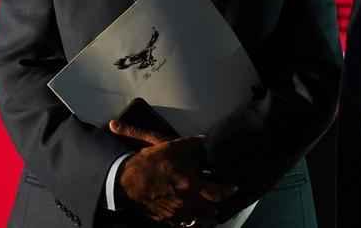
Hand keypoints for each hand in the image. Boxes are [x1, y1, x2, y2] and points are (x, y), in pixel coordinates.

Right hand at [109, 124, 236, 225]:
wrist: (125, 182)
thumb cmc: (150, 162)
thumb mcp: (172, 146)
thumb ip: (192, 144)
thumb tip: (205, 141)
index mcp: (191, 185)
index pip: (218, 192)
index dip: (228, 190)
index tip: (234, 188)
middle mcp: (187, 202)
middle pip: (209, 212)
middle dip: (216, 208)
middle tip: (221, 205)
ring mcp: (176, 213)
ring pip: (197, 220)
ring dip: (204, 217)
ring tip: (210, 213)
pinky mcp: (165, 218)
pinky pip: (182, 224)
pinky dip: (189, 221)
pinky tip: (191, 217)